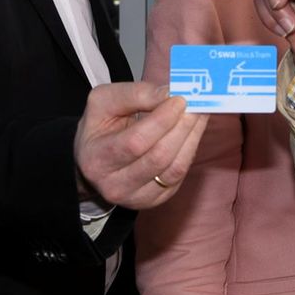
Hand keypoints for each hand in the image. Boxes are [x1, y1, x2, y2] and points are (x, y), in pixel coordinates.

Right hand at [74, 82, 207, 209]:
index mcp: (97, 159)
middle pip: (158, 157)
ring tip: (199, 114)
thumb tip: (167, 94)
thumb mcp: (103, 102)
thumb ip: (134, 94)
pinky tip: (194, 131)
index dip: (161, 120)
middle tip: (196, 104)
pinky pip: (179, 176)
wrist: (94, 158)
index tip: (179, 99)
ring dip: (192, 137)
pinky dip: (190, 150)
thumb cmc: (99, 127)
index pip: (135, 142)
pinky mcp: (154, 200)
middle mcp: (114, 185)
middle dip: (182, 127)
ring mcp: (135, 197)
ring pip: (174, 169)